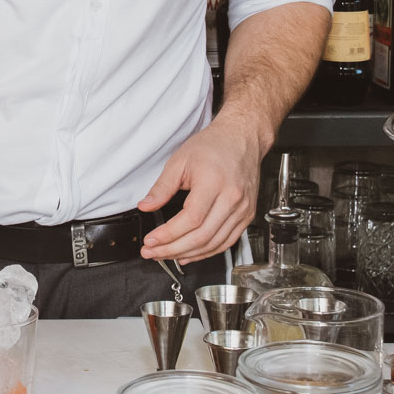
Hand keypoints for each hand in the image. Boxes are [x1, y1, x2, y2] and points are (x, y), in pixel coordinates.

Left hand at [136, 106, 269, 264]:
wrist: (242, 138)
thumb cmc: (214, 146)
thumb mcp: (180, 161)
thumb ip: (162, 187)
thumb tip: (145, 206)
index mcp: (214, 182)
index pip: (191, 219)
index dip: (168, 235)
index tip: (151, 240)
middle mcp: (232, 198)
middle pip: (202, 236)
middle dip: (173, 249)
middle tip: (152, 252)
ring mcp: (243, 209)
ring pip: (214, 243)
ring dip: (188, 254)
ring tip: (166, 255)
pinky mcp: (247, 215)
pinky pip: (227, 241)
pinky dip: (207, 252)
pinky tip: (189, 253)